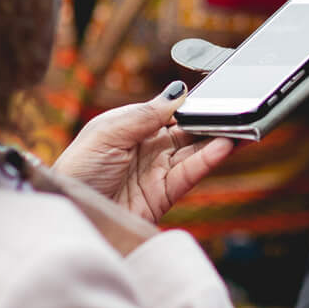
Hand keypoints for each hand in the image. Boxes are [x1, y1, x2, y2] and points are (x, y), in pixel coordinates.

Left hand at [52, 87, 235, 223]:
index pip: (169, 112)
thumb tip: (178, 93)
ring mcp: (156, 172)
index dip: (191, 105)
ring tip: (241, 126)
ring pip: (194, 152)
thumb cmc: (77, 171)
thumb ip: (145, 114)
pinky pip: (190, 174)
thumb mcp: (106, 132)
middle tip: (239, 109)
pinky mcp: (163, 196)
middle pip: (187, 132)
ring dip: (218, 139)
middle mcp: (147, 149)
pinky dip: (209, 160)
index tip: (217, 93)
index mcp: (130, 128)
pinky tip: (225, 146)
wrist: (67, 214)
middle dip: (212, 121)